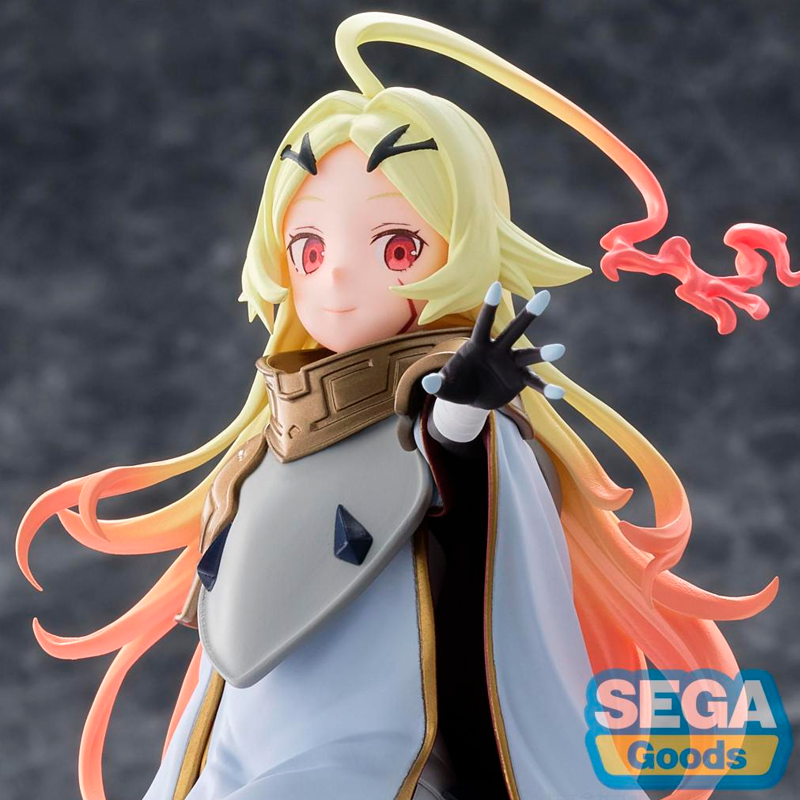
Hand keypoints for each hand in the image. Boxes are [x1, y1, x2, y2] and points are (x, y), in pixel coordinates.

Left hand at [421, 281, 564, 409]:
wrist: (470, 397)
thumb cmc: (455, 384)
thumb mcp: (444, 386)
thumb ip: (438, 383)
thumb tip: (429, 383)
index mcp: (478, 345)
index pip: (483, 324)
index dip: (490, 307)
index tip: (496, 285)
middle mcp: (498, 350)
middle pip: (514, 330)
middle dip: (528, 314)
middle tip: (545, 296)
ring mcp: (511, 364)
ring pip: (528, 355)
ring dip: (543, 353)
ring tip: (560, 349)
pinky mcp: (519, 380)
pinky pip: (534, 382)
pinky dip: (546, 388)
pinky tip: (560, 393)